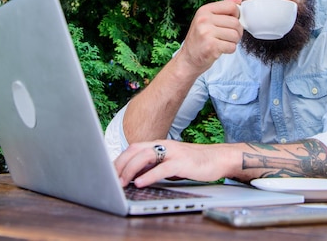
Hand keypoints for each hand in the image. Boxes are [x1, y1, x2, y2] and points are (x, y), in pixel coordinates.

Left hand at [114, 140, 230, 187]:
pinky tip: (140, 183)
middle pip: (135, 150)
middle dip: (120, 164)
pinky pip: (161, 169)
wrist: (217, 158)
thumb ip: (153, 165)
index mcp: (158, 144)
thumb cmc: (192, 162)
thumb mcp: (169, 162)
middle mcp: (163, 145)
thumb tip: (135, 175)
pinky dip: (148, 176)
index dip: (119, 160)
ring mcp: (172, 152)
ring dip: (130, 170)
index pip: (133, 148)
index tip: (109, 172)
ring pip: (145, 157)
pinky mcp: (182, 163)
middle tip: (110, 179)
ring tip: (121, 182)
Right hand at [176, 0, 242, 73]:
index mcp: (204, 10)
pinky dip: (229, 50)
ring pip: (235, 35)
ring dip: (233, 42)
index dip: (236, 16)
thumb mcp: (208, 20)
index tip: (230, 23)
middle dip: (236, 32)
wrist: (188, 60)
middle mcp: (204, 20)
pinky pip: (232, 46)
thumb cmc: (200, 39)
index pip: (232, 6)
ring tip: (223, 43)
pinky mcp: (211, 47)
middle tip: (227, 37)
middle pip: (236, 22)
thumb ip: (223, 8)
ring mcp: (206, 33)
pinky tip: (220, 50)